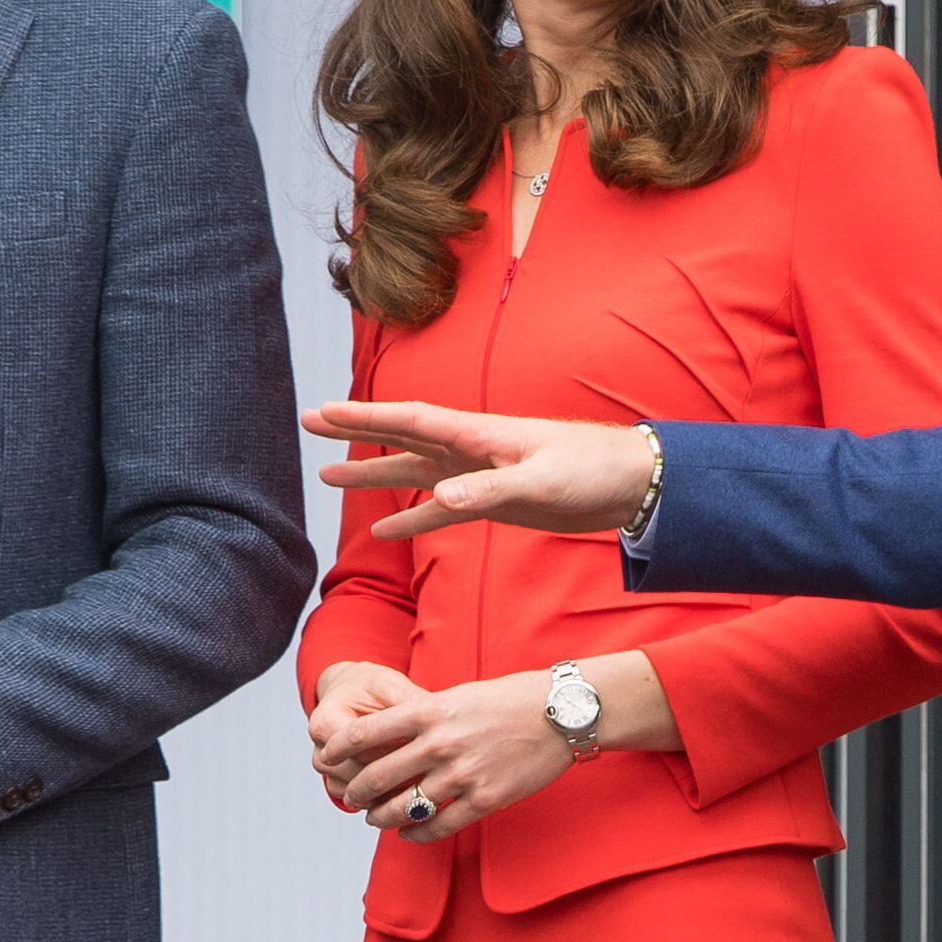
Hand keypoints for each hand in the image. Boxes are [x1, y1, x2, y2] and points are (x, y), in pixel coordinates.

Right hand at [303, 401, 653, 541]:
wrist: (630, 484)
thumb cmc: (592, 470)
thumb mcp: (541, 482)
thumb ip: (489, 491)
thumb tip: (440, 499)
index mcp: (479, 434)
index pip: (410, 420)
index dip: (365, 417)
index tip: (323, 412)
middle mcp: (471, 449)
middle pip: (401, 436)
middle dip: (356, 432)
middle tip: (310, 424)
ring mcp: (480, 474)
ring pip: (414, 472)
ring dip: (373, 475)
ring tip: (327, 477)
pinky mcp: (494, 501)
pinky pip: (441, 510)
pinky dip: (412, 517)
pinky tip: (386, 529)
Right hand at [308, 661, 419, 807]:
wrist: (351, 696)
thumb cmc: (370, 689)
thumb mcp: (389, 685)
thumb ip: (408, 701)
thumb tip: (440, 715)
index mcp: (326, 722)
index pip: (361, 749)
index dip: (395, 752)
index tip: (425, 752)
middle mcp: (321, 752)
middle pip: (361, 777)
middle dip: (396, 776)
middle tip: (431, 774)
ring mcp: (328, 774)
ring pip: (362, 795)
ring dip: (392, 793)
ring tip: (426, 783)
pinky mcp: (339, 786)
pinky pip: (363, 802)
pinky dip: (387, 800)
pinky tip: (413, 792)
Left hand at [322, 668, 575, 841]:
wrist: (561, 713)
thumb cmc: (510, 699)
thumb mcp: (459, 696)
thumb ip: (424, 715)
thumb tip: (391, 734)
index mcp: (429, 712)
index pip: (365, 733)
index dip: (339, 748)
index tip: (327, 755)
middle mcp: (439, 744)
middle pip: (376, 776)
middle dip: (356, 791)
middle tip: (350, 796)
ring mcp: (461, 775)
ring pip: (402, 808)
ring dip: (381, 818)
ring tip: (374, 819)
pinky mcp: (484, 800)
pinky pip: (438, 826)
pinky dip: (416, 834)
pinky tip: (408, 834)